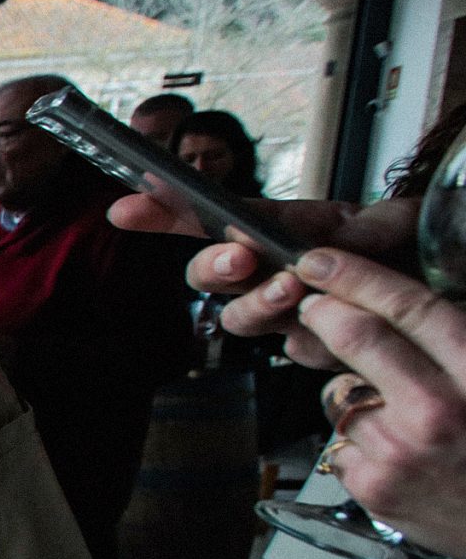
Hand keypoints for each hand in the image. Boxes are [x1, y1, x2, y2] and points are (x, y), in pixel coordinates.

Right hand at [106, 192, 418, 354]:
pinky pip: (295, 348)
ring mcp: (286, 313)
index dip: (164, 214)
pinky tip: (341, 326)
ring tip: (292, 291)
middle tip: (241, 259)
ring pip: (238, 318)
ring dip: (258, 304)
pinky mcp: (310, 346)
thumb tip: (333, 247)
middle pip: (206, 275)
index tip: (126, 210)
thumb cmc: (414, 249)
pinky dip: (315, 336)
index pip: (212, 217)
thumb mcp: (401, 221)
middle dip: (214, 267)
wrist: (443, 295)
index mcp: (282, 229)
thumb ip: (372, 226)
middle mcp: (271, 271)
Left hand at [290, 246, 465, 557]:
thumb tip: (408, 305)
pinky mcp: (371, 485)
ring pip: (342, 392)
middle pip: (359, 338)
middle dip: (326, 310)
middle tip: (314, 301)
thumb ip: (458, 341)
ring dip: (352, 388)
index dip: (358, 277)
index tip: (323, 261)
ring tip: (391, 407)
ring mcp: (398, 450)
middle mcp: (437, 410)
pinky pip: (339, 440)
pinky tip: (389, 448)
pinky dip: (355, 437)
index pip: (411, 308)